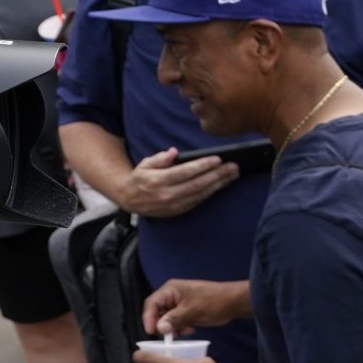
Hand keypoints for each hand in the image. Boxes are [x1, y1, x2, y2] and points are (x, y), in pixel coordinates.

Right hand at [121, 147, 238, 218]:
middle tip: (233, 167)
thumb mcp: (144, 164)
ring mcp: (175, 205)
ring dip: (219, 184)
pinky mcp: (179, 211)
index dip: (202, 166)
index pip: (185, 172)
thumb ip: (160, 158)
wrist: (130, 200)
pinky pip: (199, 201)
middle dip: (217, 175)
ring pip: (201, 194)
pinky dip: (212, 192)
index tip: (217, 159)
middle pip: (198, 184)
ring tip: (233, 175)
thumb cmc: (140, 178)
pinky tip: (222, 185)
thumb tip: (174, 152)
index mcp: (158, 180)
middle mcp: (168, 194)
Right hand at [142, 276, 248, 335]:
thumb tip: (159, 328)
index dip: (148, 318)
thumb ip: (175, 319)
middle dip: (162, 324)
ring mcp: (179, 304)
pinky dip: (180, 328)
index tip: (151, 331)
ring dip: (172, 327)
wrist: (234, 303)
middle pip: (157, 312)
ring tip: (185, 330)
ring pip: (167, 319)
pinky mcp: (186, 312)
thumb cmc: (214, 301)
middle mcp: (172, 296)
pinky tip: (190, 329)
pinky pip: (176, 322)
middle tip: (169, 335)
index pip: (151, 303)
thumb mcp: (193, 310)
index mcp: (170, 290)